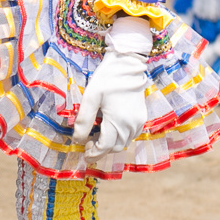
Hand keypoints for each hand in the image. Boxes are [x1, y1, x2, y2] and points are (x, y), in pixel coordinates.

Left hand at [72, 17, 151, 156]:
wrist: (127, 64)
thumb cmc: (106, 79)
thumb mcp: (90, 98)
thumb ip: (83, 120)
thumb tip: (78, 140)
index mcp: (118, 121)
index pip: (105, 147)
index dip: (93, 153)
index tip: (84, 155)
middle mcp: (131, 125)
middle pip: (115, 147)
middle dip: (101, 150)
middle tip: (87, 142)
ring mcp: (138, 122)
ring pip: (124, 143)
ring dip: (110, 144)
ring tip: (96, 135)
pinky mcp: (141, 117)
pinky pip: (130, 135)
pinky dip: (119, 137)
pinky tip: (109, 128)